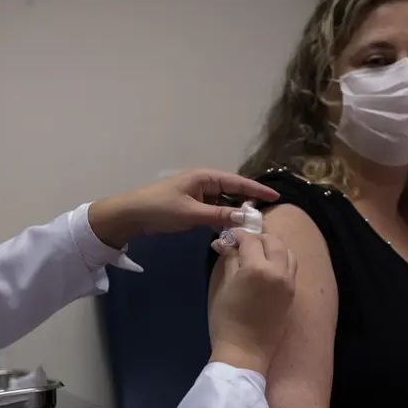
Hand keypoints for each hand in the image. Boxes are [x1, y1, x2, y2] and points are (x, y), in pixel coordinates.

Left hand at [88, 169, 278, 248]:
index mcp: (205, 177)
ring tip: (250, 226)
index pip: (237, 182)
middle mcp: (204, 182)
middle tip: (263, 217)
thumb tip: (245, 216)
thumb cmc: (161, 208)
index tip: (275, 196)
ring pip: (224, 203)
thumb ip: (219, 215)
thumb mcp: (192, 213)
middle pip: (233, 191)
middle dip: (248, 203)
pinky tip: (230, 230)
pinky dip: (222, 219)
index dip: (257, 189)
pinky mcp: (192, 206)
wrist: (132, 214)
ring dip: (234, 213)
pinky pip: (213, 211)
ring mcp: (198, 195)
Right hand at [208, 230, 296, 375]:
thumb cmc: (226, 320)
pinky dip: (281, 259)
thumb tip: (225, 242)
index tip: (228, 237)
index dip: (237, 235)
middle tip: (242, 243)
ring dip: (273, 246)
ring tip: (257, 253)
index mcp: (257, 268)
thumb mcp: (224, 286)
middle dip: (258, 237)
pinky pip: (290, 267)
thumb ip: (229, 260)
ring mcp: (289, 283)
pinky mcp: (292, 293)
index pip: (250, 240)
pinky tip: (267, 266)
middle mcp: (278, 271)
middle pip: (273, 241)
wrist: (244, 352)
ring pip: (287, 252)